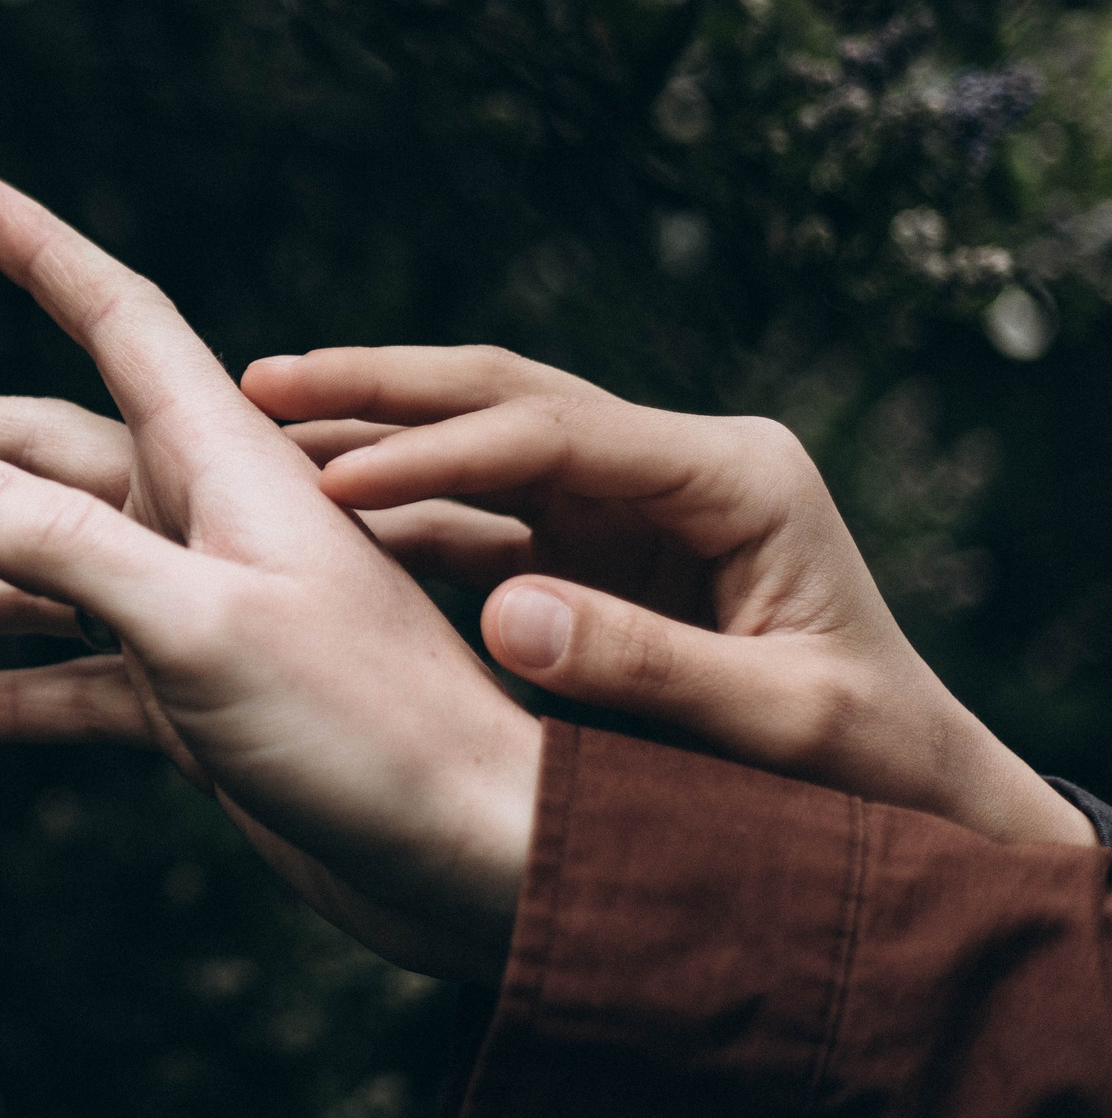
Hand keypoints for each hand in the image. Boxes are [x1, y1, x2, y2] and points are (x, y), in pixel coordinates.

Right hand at [0, 175, 544, 981]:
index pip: (119, 321)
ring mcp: (195, 609)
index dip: (46, 253)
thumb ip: (67, 547)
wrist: (480, 863)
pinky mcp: (198, 698)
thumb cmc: (373, 727)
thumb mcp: (203, 626)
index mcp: (222, 465)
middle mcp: (201, 520)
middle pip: (33, 450)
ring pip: (33, 577)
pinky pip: (71, 682)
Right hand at [241, 344, 1092, 847]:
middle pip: (507, 392)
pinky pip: (481, 505)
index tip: (333, 481)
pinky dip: (400, 502)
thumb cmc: (872, 766)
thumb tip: (503, 617)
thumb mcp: (779, 725)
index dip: (436, 451)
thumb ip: (647, 668)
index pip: (554, 431)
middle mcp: (679, 462)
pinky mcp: (601, 542)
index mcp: (735, 476)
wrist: (919, 796)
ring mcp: (636, 496)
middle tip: (261, 382)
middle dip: (381, 388)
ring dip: (375, 430)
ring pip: (481, 433)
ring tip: (258, 422)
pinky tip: (316, 506)